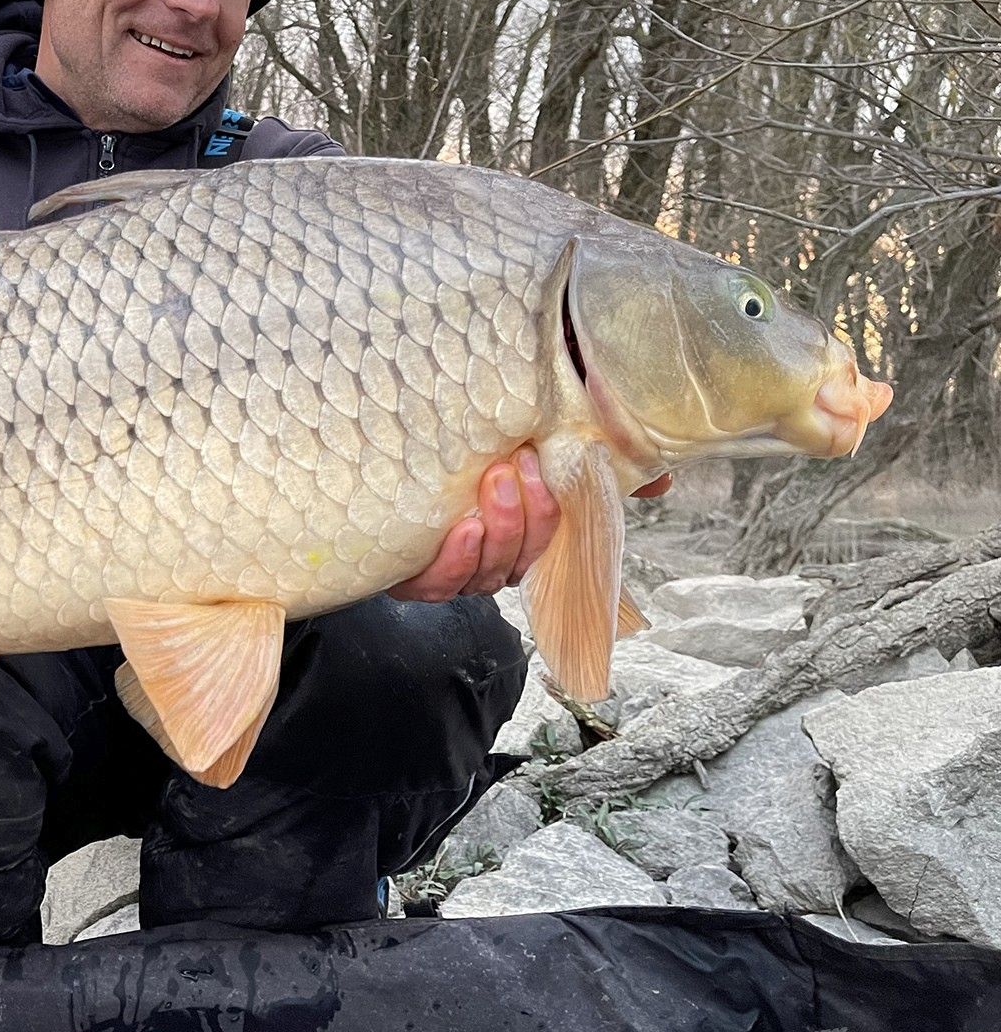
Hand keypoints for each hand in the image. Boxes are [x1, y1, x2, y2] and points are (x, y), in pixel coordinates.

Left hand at [386, 448, 671, 602]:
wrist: (371, 462)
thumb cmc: (462, 457)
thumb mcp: (527, 446)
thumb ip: (592, 461)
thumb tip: (661, 481)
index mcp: (518, 538)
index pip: (551, 544)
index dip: (556, 517)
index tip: (549, 467)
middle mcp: (487, 561)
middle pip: (521, 561)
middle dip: (528, 518)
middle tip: (518, 466)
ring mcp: (448, 573)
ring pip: (485, 574)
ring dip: (496, 530)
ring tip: (491, 483)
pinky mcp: (407, 577)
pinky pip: (436, 585)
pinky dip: (453, 559)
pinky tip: (459, 527)